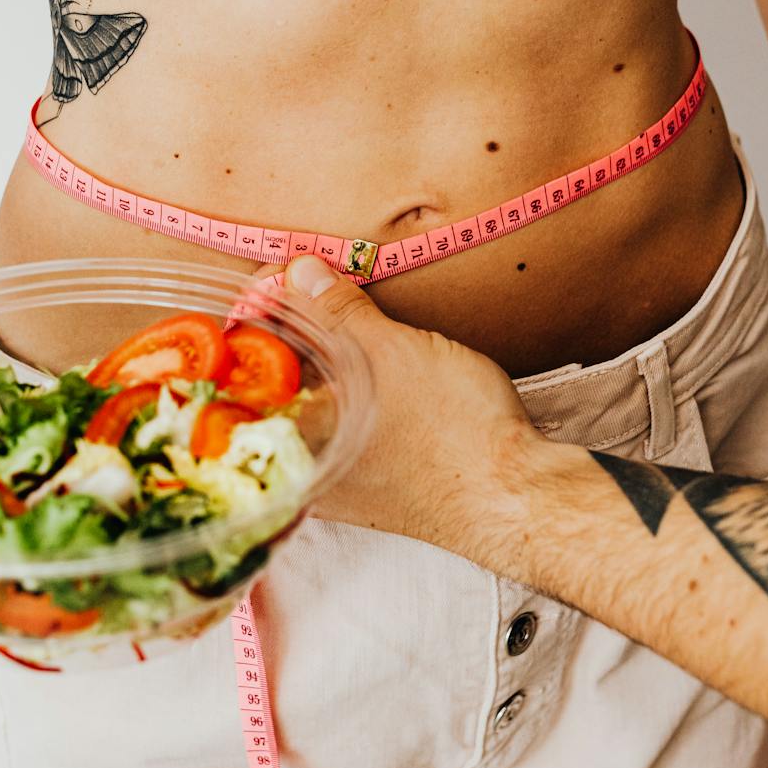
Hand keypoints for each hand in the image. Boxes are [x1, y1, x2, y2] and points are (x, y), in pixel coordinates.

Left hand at [277, 255, 540, 544]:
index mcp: (292, 444)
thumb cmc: (450, 432)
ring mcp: (343, 475)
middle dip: (290, 331)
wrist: (517, 493)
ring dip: (322, 354)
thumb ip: (337, 312)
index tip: (279, 275)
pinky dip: (349, 382)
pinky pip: (346, 418)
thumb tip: (298, 273)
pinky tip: (367, 354)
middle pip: (279, 385)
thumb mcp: (390, 352)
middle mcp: (308, 468)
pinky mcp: (378, 474)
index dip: (260, 314)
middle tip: (308, 280)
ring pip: (315, 401)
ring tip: (336, 306)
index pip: (250, 370)